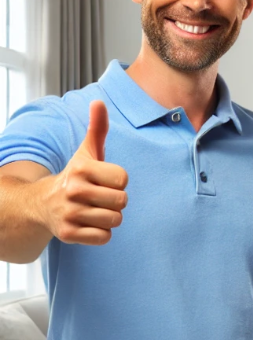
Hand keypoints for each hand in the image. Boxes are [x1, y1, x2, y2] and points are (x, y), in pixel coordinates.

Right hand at [41, 100, 128, 245]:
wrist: (42, 203)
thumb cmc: (76, 176)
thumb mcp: (86, 152)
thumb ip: (97, 129)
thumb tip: (99, 102)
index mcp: (82, 169)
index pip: (123, 180)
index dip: (118, 181)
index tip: (104, 180)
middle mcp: (73, 190)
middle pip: (122, 202)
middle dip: (115, 201)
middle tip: (98, 197)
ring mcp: (69, 213)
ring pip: (114, 220)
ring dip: (109, 217)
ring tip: (93, 210)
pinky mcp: (68, 234)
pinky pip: (104, 237)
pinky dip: (100, 233)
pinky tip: (87, 223)